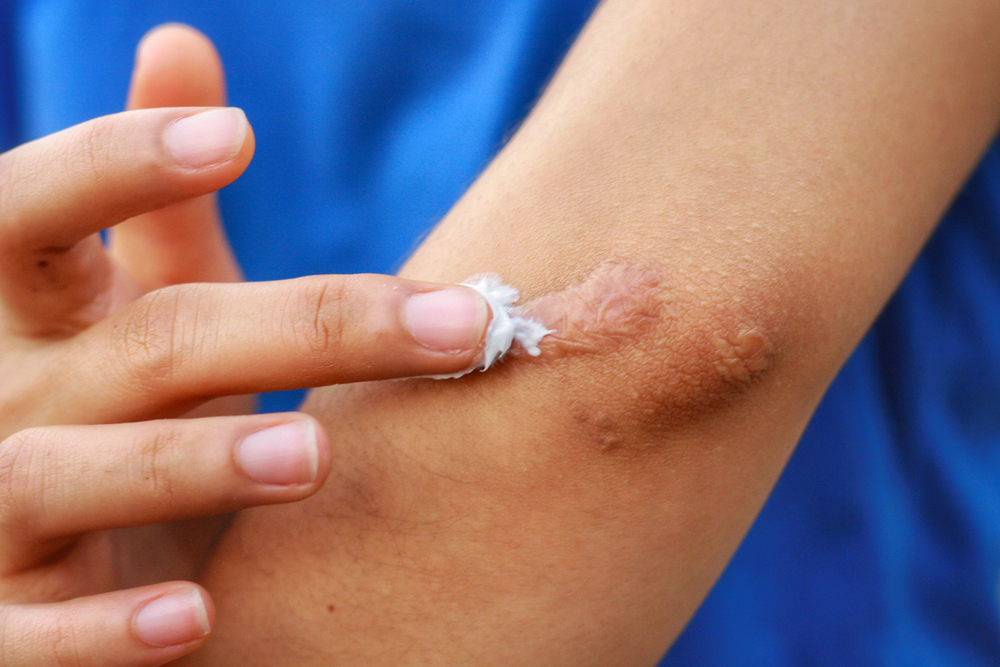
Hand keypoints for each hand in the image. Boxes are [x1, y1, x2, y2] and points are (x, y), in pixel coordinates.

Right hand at [0, 24, 490, 665]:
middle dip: (305, 329)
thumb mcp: (133, 303)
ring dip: (196, 464)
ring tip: (315, 456)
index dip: (114, 168)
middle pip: (152, 344)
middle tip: (455, 324)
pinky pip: (30, 639)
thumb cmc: (120, 407)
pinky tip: (197, 618)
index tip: (236, 131)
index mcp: (30, 312)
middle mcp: (3, 397)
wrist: (58, 544)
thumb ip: (157, 205)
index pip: (27, 212)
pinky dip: (103, 634)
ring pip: (67, 475)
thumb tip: (180, 39)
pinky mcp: (2, 625)